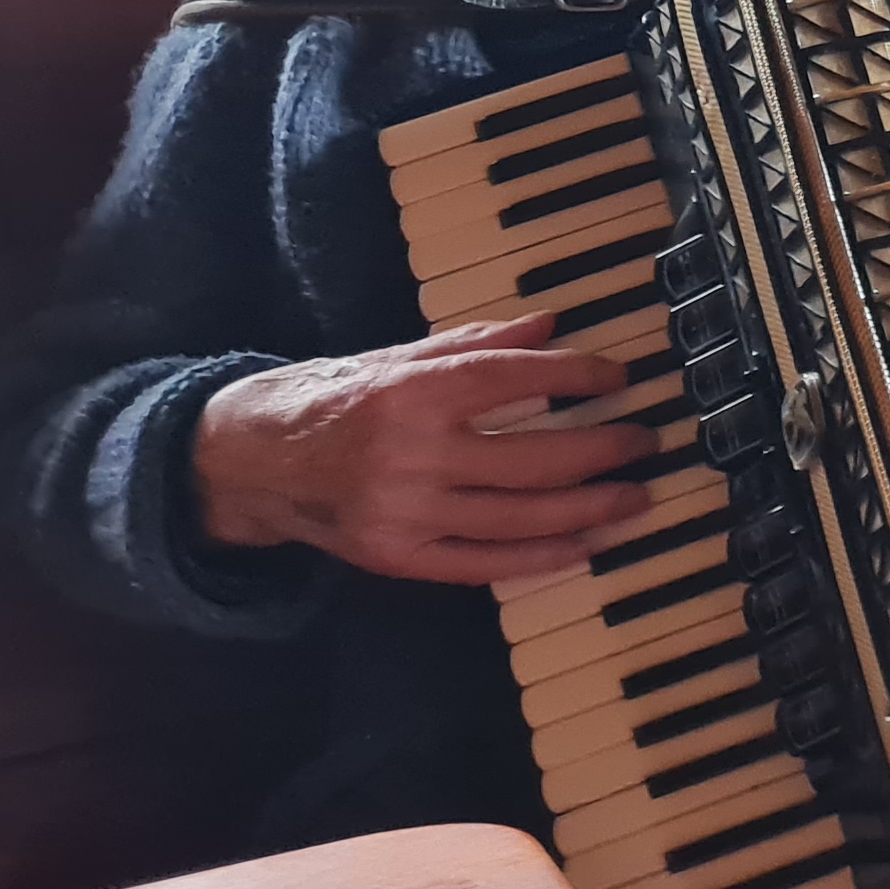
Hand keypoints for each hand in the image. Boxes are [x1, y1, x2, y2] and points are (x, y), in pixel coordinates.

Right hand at [192, 312, 657, 584]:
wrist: (244, 460)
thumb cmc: (325, 400)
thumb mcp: (395, 358)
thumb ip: (474, 344)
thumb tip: (550, 324)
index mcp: (409, 393)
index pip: (513, 380)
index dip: (576, 377)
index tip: (617, 378)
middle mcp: (409, 453)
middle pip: (533, 457)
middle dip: (602, 449)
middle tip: (644, 440)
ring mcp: (404, 511)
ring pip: (520, 516)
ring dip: (591, 508)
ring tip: (635, 494)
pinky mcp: (397, 556)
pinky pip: (486, 564)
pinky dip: (543, 557)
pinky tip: (587, 543)